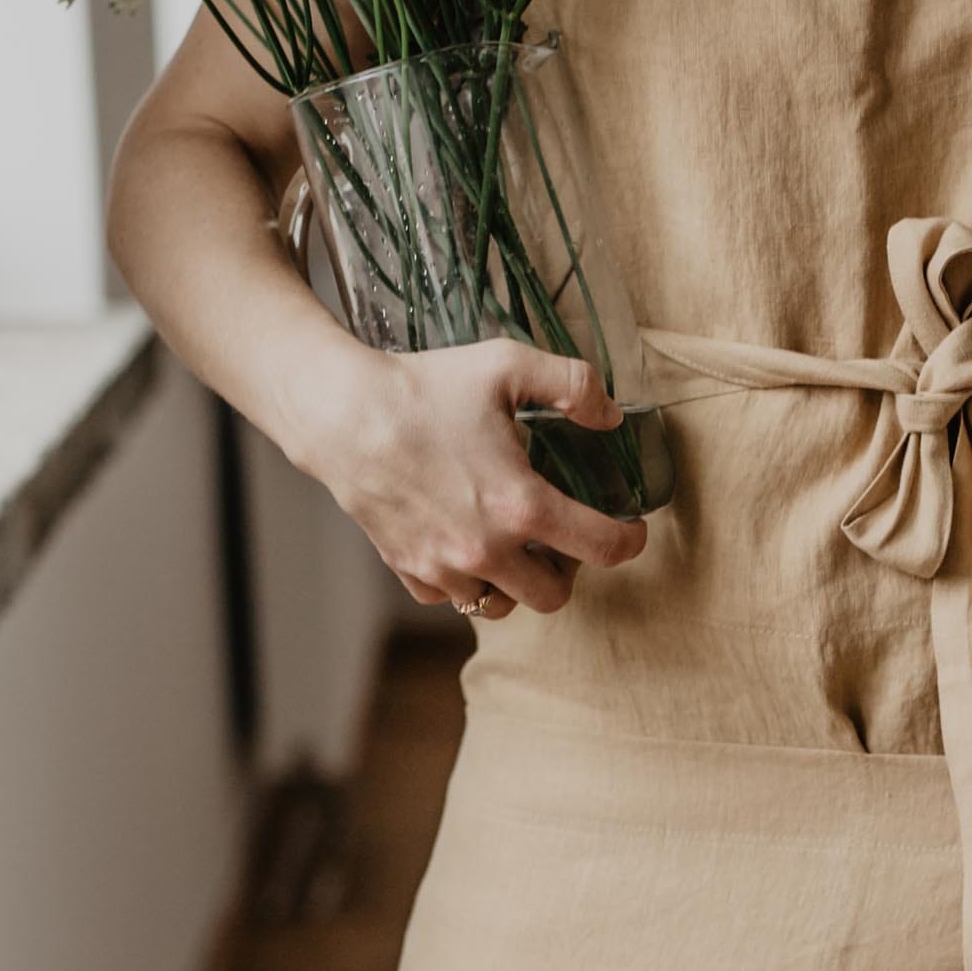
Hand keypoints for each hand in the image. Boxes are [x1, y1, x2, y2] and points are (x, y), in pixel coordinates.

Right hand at [300, 337, 648, 616]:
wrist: (340, 413)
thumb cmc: (423, 386)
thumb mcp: (507, 364)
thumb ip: (574, 384)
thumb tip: (612, 415)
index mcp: (521, 505)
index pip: (603, 548)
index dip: (629, 541)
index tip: (631, 529)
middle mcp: (486, 550)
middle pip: (554, 596)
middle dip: (570, 569)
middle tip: (562, 534)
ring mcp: (444, 567)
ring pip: (501, 606)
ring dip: (517, 582)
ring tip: (516, 545)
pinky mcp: (408, 569)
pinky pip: (451, 597)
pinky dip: (466, 580)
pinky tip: (466, 543)